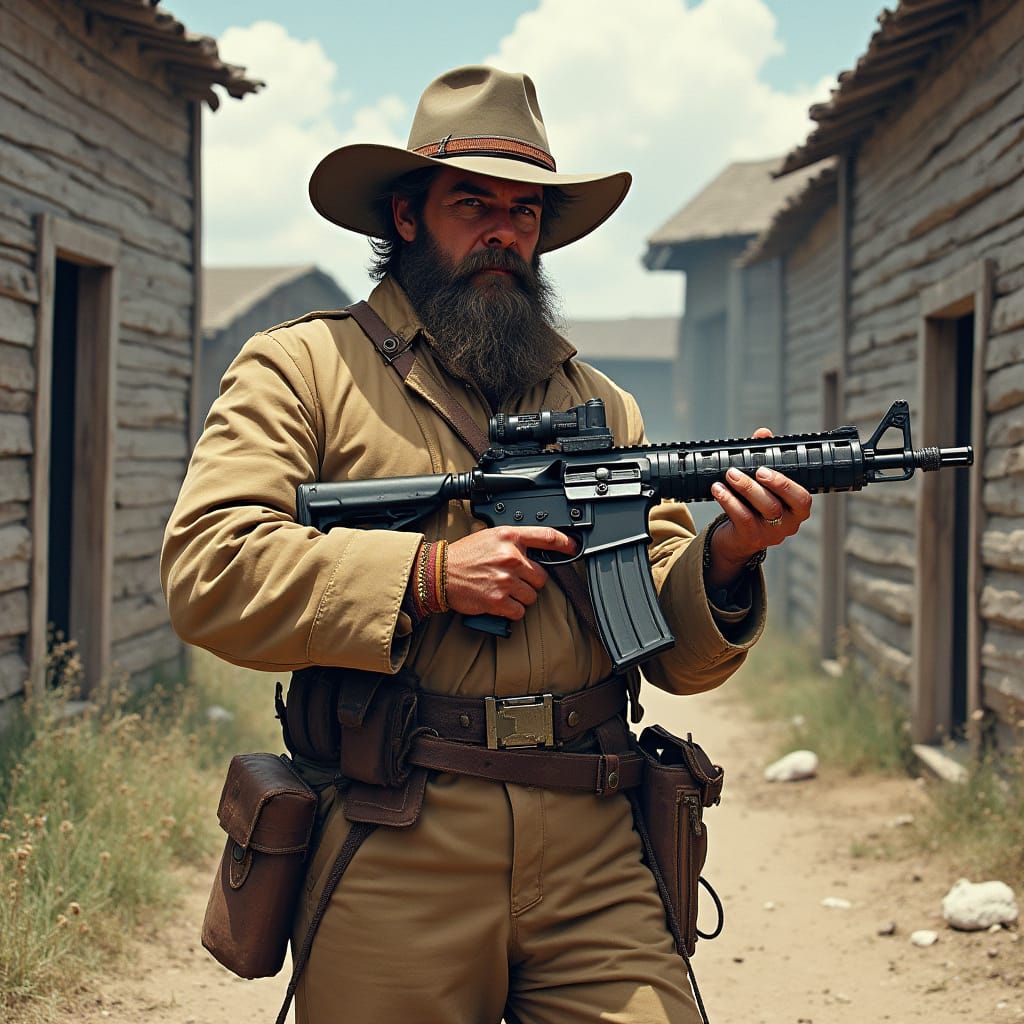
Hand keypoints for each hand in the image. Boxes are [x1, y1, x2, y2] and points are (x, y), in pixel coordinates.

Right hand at [446, 526, 576, 619]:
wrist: (439, 573)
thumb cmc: (463, 556)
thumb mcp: (489, 537)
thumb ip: (513, 542)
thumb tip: (534, 551)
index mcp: (509, 537)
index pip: (547, 537)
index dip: (565, 543)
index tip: (574, 547)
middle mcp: (511, 557)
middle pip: (541, 576)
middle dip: (530, 581)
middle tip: (512, 579)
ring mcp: (506, 579)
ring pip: (532, 596)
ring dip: (521, 597)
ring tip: (502, 590)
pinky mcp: (499, 600)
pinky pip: (519, 611)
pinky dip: (511, 611)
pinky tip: (499, 602)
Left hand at [705, 427, 811, 588]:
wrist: (738, 536)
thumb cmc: (755, 505)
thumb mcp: (763, 482)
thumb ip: (765, 456)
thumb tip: (763, 433)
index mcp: (797, 509)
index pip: (802, 499)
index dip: (785, 484)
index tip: (764, 469)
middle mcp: (788, 524)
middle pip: (777, 505)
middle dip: (758, 485)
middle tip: (740, 470)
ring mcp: (770, 534)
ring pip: (761, 511)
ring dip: (743, 490)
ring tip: (728, 475)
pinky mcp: (750, 538)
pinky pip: (742, 518)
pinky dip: (729, 502)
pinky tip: (718, 489)